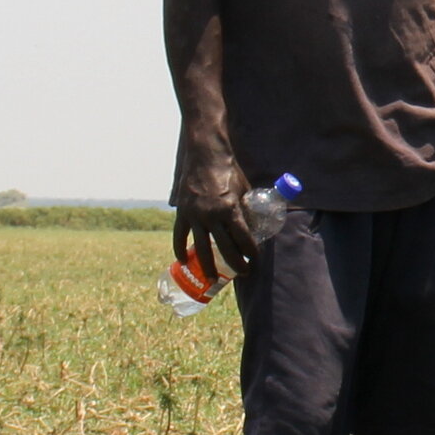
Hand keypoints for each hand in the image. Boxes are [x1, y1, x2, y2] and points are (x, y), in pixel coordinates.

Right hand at [172, 153, 259, 273]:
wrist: (206, 155)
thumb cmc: (229, 171)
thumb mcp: (245, 190)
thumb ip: (247, 210)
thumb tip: (254, 229)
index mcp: (230, 209)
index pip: (243, 238)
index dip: (251, 252)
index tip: (255, 260)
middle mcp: (211, 215)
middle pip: (225, 248)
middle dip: (236, 264)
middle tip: (243, 274)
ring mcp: (195, 215)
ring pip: (201, 248)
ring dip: (207, 266)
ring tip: (212, 280)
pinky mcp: (183, 212)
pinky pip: (180, 235)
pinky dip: (180, 249)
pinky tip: (184, 261)